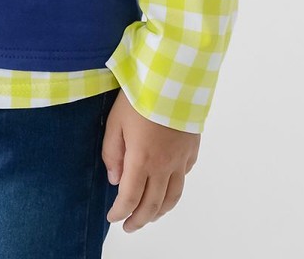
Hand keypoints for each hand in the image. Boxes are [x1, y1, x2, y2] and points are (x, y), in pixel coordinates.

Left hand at [102, 88, 199, 231]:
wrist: (174, 77)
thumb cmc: (140, 95)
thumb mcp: (115, 120)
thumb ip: (112, 152)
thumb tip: (114, 179)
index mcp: (141, 160)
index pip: (130, 198)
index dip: (120, 212)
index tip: (112, 217)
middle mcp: (163, 166)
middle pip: (153, 205)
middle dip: (138, 219)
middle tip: (128, 226)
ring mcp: (181, 160)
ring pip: (173, 197)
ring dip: (159, 211)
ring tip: (148, 216)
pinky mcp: (192, 150)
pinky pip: (184, 177)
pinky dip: (175, 189)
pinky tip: (168, 187)